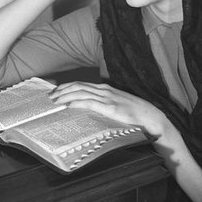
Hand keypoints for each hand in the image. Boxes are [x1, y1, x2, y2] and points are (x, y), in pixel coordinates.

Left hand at [48, 81, 169, 137]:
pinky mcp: (110, 107)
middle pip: (78, 86)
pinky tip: (68, 105)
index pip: (82, 84)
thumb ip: (104, 104)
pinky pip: (89, 102)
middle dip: (62, 90)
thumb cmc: (135, 113)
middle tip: (50, 96)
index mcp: (106, 89)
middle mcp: (104, 90)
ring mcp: (107, 98)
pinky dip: (76, 103)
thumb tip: (91, 109)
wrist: (150, 117)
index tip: (56, 91)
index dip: (67, 86)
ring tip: (54, 101)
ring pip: (80, 92)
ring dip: (65, 95)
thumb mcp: (117, 105)